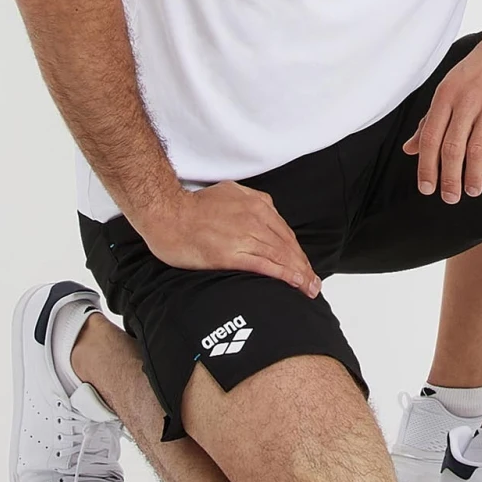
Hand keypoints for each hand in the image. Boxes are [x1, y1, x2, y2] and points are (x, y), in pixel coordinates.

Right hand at [135, 183, 320, 296]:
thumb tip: (260, 213)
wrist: (167, 213)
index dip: (297, 251)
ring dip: (299, 274)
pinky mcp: (232, 253)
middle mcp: (255, 217)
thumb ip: (248, 203)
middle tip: (314, 283)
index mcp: (256, 204)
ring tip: (309, 289)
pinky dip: (284, 275)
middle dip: (303, 265)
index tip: (305, 265)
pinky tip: (294, 284)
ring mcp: (245, 235)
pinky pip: (266, 265)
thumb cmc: (191, 207)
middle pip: (287, 245)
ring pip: (281, 256)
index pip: (284, 231)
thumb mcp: (228, 193)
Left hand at [403, 30, 481, 203]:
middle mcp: (466, 98)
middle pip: (452, 147)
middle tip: (449, 198)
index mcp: (445, 94)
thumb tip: (409, 149)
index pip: (430, 137)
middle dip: (449, 178)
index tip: (426, 189)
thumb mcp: (450, 87)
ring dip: (473, 176)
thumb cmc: (479, 68)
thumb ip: (430, 119)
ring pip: (477, 148)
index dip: (426, 166)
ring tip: (472, 191)